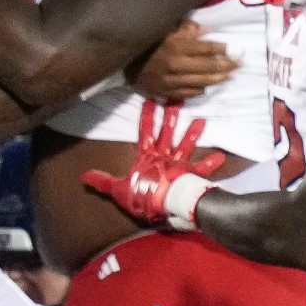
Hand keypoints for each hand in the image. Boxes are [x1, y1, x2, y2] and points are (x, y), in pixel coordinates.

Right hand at [82, 100, 225, 227]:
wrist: (159, 206)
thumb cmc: (139, 196)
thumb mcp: (117, 189)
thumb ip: (103, 181)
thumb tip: (84, 176)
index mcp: (146, 156)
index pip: (145, 131)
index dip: (147, 116)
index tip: (150, 99)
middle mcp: (163, 155)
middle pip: (167, 132)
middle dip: (172, 116)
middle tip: (178, 100)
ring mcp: (178, 164)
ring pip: (186, 144)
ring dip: (193, 133)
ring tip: (202, 121)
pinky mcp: (189, 175)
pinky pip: (202, 168)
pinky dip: (211, 163)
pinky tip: (222, 156)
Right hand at [129, 21, 239, 101]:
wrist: (125, 63)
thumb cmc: (148, 43)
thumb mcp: (166, 30)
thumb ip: (187, 30)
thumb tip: (207, 30)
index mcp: (176, 46)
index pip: (206, 48)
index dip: (221, 48)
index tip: (232, 48)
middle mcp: (176, 64)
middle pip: (208, 66)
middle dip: (226, 64)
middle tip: (240, 63)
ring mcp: (171, 81)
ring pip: (201, 82)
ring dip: (218, 79)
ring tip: (231, 76)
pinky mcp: (167, 92)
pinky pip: (189, 93)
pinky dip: (201, 89)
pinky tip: (210, 85)